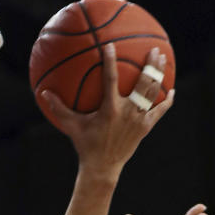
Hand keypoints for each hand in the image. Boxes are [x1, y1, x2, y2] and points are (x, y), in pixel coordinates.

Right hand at [40, 45, 173, 176]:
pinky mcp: (145, 128)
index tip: (110, 46)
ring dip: (159, 75)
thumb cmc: (85, 145)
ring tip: (162, 59)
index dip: (110, 61)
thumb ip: (59, 108)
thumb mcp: (71, 127)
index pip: (110, 79)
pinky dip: (167, 100)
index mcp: (109, 109)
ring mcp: (138, 120)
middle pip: (143, 84)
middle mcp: (127, 112)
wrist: (102, 169)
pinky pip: (160, 111)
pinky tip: (172, 90)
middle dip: (150, 65)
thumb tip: (42, 93)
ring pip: (153, 93)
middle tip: (154, 50)